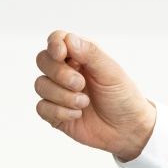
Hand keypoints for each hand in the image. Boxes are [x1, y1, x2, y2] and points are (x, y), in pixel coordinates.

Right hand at [34, 30, 155, 162]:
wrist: (127, 129)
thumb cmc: (123, 96)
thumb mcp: (111, 72)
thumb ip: (90, 53)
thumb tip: (68, 39)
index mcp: (80, 55)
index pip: (57, 40)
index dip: (54, 45)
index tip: (61, 54)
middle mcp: (66, 71)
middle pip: (43, 60)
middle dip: (59, 73)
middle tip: (80, 84)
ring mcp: (58, 92)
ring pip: (40, 84)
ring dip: (62, 95)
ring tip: (84, 103)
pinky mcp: (54, 113)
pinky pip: (41, 107)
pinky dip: (59, 111)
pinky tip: (77, 114)